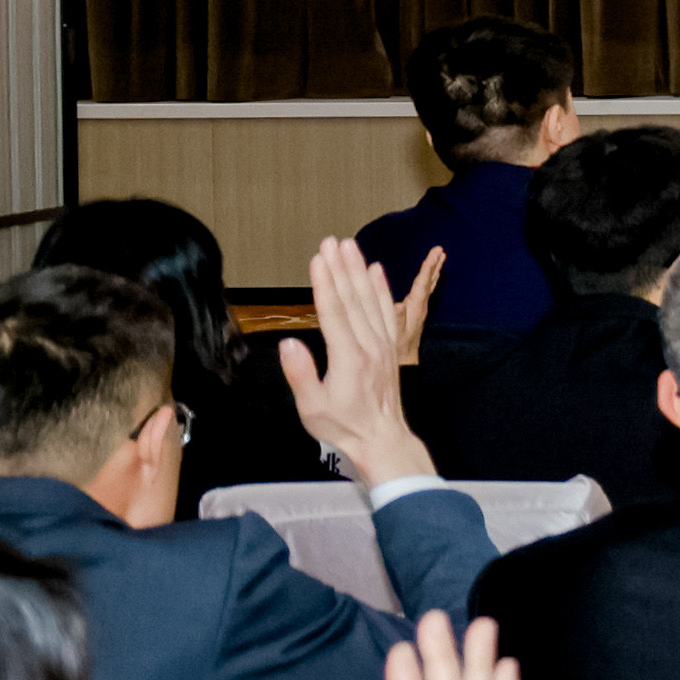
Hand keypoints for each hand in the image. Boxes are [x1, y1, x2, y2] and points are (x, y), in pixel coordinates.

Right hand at [282, 236, 436, 489]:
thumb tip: (288, 344)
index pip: (335, 312)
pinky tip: (376, 270)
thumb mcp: (312, 407)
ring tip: (350, 246)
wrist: (383, 438)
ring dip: (359, 271)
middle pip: (354, 299)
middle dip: (341, 268)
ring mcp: (384, 344)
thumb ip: (301, 374)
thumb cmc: (344, 425)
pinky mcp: (391, 347)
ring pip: (372, 300)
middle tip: (331, 241)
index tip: (318, 259)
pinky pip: (388, 311)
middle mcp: (370, 345)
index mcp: (349, 358)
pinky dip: (382, 289)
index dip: (325, 283)